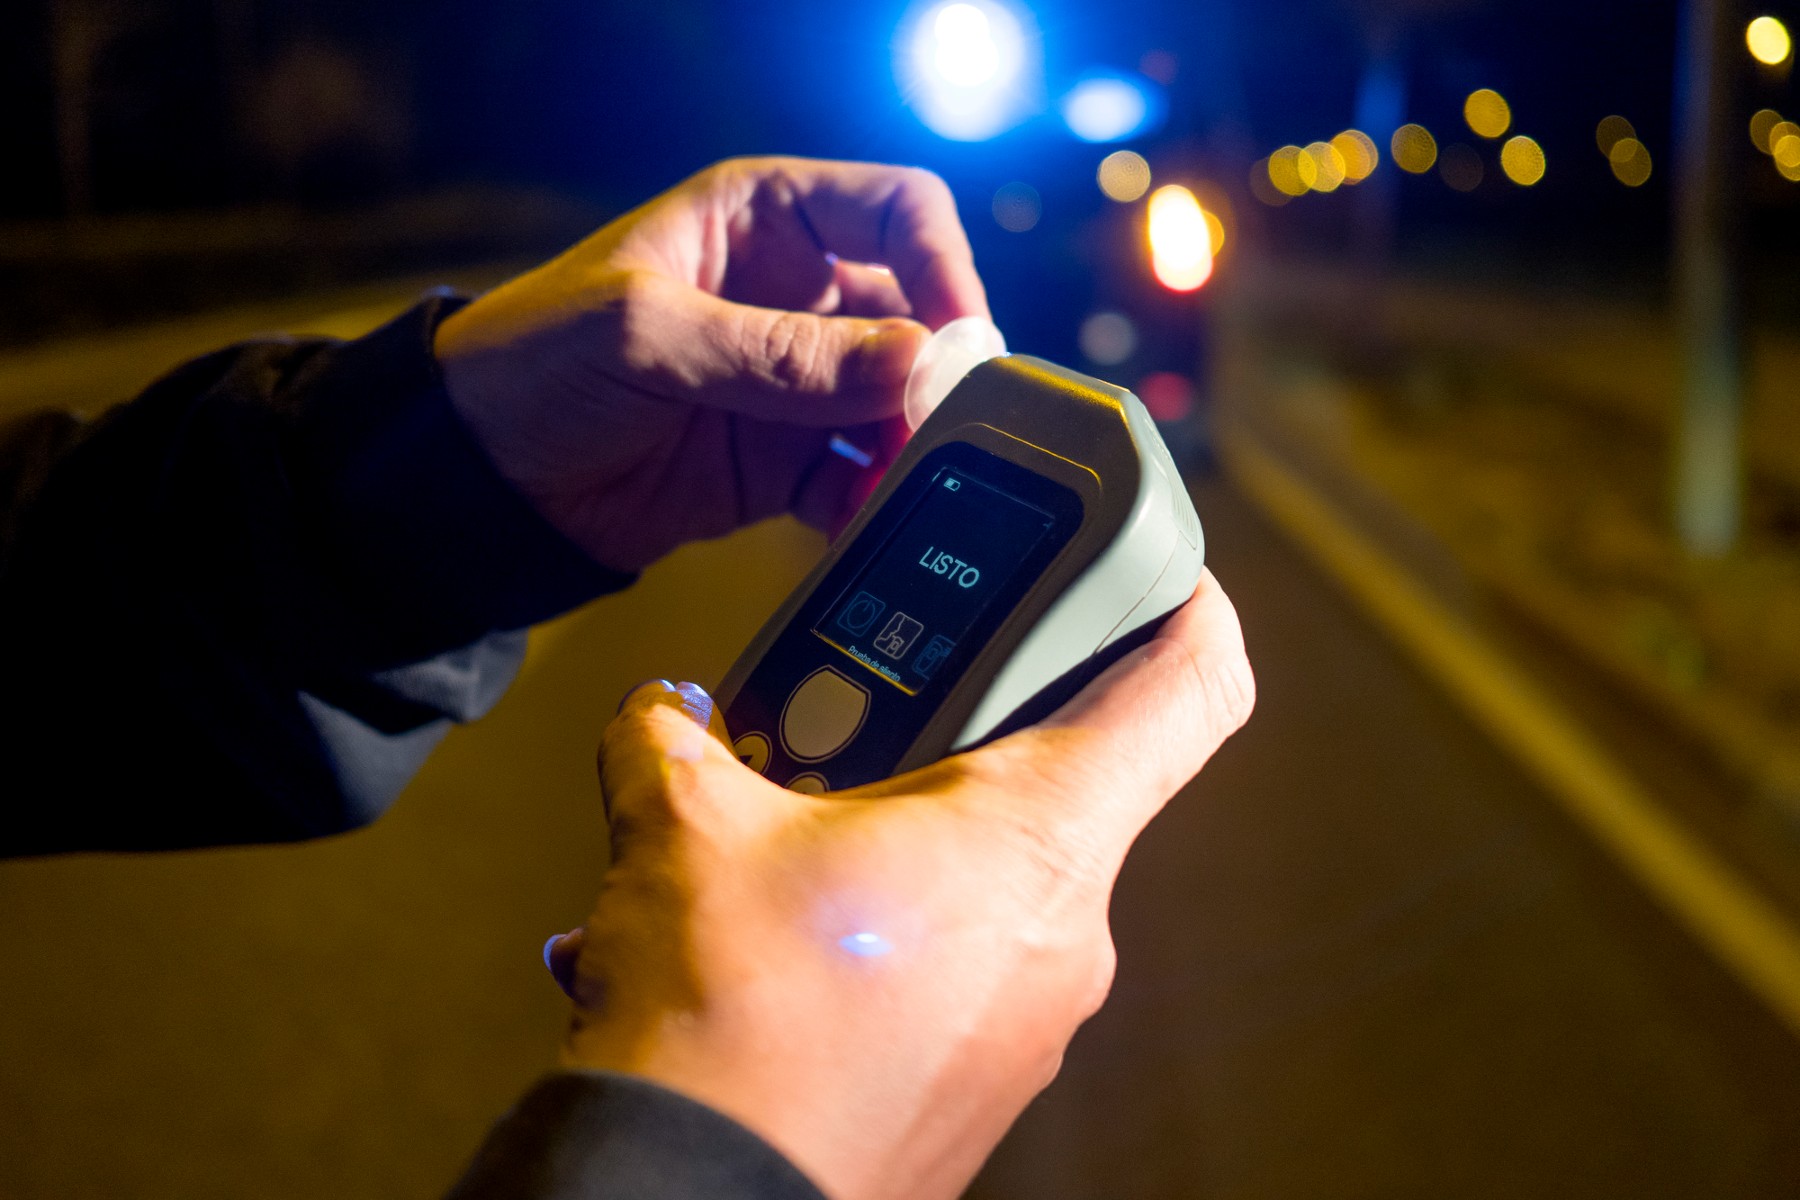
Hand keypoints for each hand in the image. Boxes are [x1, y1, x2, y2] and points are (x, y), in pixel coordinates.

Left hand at [434, 157, 988, 571]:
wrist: (473, 480)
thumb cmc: (529, 363)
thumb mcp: (646, 336)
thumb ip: (778, 354)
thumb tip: (912, 363)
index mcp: (763, 220)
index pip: (897, 213)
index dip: (941, 266)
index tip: (954, 341)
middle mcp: (793, 295)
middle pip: (917, 318)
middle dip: (935, 376)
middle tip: (934, 430)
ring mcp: (793, 384)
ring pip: (898, 406)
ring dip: (912, 447)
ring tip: (901, 487)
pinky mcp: (781, 463)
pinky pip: (858, 478)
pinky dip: (871, 503)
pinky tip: (859, 522)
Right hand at [546, 572, 1253, 1199]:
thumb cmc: (725, 1022)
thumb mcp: (682, 829)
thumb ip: (675, 737)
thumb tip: (660, 715)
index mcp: (1037, 832)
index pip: (1195, 686)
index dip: (1195, 601)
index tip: (1161, 568)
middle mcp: (1068, 928)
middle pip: (1075, 775)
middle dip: (970, 728)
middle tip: (871, 713)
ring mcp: (1036, 1019)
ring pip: (1005, 873)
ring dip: (911, 833)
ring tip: (794, 836)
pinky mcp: (988, 1082)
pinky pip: (968, 961)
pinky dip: (899, 922)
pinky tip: (794, 934)